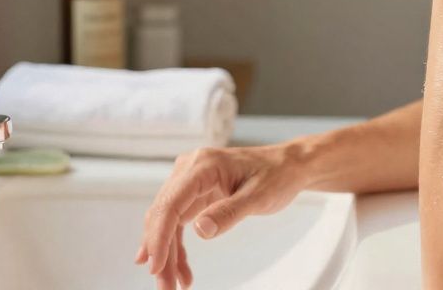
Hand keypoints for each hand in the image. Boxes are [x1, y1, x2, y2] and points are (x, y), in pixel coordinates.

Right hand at [135, 143, 308, 288]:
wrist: (286, 166)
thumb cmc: (276, 175)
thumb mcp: (258, 197)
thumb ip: (229, 212)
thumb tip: (200, 230)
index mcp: (202, 166)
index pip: (170, 203)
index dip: (158, 237)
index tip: (156, 266)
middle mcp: (189, 170)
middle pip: (163, 215)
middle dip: (161, 253)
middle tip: (165, 287)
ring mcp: (189, 181)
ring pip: (167, 221)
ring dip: (167, 254)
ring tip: (172, 285)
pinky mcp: (194, 194)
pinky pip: (178, 222)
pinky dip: (178, 247)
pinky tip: (181, 270)